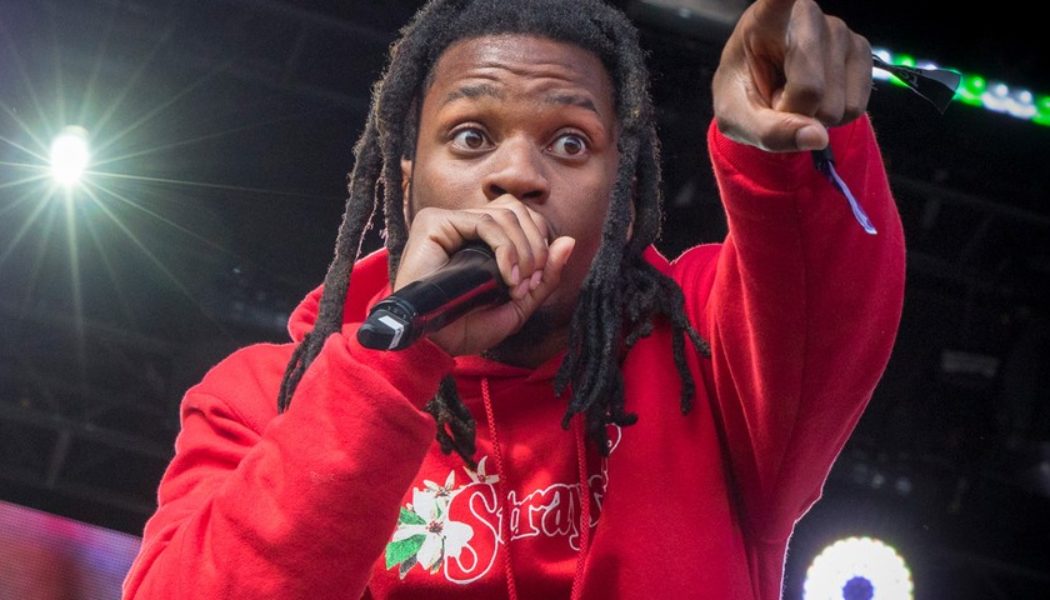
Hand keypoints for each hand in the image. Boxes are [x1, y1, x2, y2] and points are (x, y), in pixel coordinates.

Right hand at [393, 197, 575, 355]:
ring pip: (505, 214)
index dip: (541, 244)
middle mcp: (467, 226)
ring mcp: (450, 221)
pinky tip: (505, 275)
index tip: (536, 281)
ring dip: (522, 250)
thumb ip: (546, 276)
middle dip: (536, 245)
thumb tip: (569, 241)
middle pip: (519, 210)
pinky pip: (484, 222)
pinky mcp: (435, 222)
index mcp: (486, 239)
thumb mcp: (519, 304)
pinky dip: (504, 248)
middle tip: (530, 281)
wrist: (435, 345)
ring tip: (516, 282)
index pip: (525, 218)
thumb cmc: (468, 327)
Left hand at [711, 0, 872, 151]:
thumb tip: (818, 137)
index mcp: (769, 15)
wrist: (761, 96)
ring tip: (791, 95)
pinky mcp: (862, 52)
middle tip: (774, 98)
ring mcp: (841, 31)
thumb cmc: (742, 95)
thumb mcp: (737, 119)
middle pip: (811, 90)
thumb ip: (769, 131)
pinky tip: (814, 97)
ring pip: (835, 105)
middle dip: (791, 112)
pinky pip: (855, 108)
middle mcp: (809, 13)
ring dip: (811, 116)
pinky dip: (832, 117)